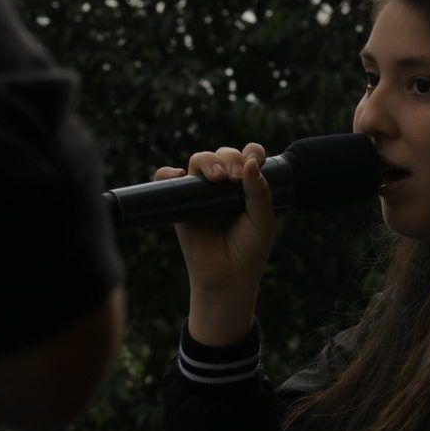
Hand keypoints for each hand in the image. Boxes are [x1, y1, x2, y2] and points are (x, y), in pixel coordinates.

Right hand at [153, 143, 273, 345]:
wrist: (227, 278)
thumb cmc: (249, 250)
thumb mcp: (262, 220)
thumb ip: (259, 192)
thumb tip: (250, 163)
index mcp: (247, 185)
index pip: (248, 156)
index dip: (252, 152)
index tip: (255, 163)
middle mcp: (224, 185)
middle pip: (223, 155)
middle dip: (229, 159)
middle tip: (234, 178)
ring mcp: (200, 193)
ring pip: (198, 161)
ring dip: (207, 161)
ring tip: (216, 178)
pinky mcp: (180, 204)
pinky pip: (167, 180)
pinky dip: (167, 172)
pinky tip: (179, 175)